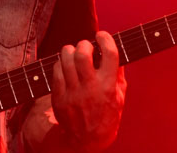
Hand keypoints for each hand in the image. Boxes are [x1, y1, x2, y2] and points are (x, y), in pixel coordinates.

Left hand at [51, 31, 125, 151]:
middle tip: (86, 46)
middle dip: (84, 44)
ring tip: (74, 53)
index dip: (105, 39)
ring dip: (70, 50)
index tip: (102, 35)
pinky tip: (66, 66)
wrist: (87, 140)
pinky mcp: (59, 97)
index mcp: (109, 87)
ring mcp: (73, 93)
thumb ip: (118, 74)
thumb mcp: (120, 96)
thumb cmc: (107, 115)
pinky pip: (56, 70)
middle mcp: (91, 89)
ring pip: (66, 59)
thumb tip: (114, 51)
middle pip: (82, 54)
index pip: (109, 54)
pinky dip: (60, 63)